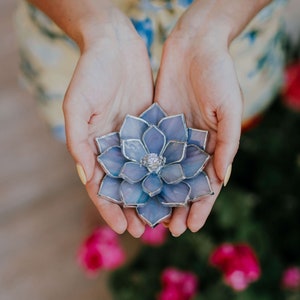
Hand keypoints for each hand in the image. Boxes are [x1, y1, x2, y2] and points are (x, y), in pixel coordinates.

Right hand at [63, 15, 152, 236]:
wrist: (114, 45)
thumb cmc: (90, 73)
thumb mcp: (77, 107)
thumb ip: (79, 142)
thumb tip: (86, 176)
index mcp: (95, 146)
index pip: (102, 185)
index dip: (111, 208)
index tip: (123, 228)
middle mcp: (116, 146)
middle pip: (126, 185)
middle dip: (136, 208)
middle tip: (148, 230)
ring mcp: (136, 138)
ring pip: (146, 172)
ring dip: (154, 194)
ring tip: (166, 215)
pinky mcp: (153, 126)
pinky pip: (161, 152)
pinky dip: (168, 169)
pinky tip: (178, 184)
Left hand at [155, 6, 243, 235]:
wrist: (195, 46)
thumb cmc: (219, 74)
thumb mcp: (229, 108)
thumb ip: (227, 143)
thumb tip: (222, 178)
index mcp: (212, 145)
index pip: (206, 183)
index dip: (200, 206)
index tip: (192, 228)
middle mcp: (190, 145)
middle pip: (182, 183)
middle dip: (177, 206)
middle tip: (168, 230)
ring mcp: (171, 136)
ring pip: (162, 171)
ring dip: (157, 194)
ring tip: (149, 215)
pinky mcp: (154, 125)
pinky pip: (147, 150)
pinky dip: (142, 168)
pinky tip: (134, 185)